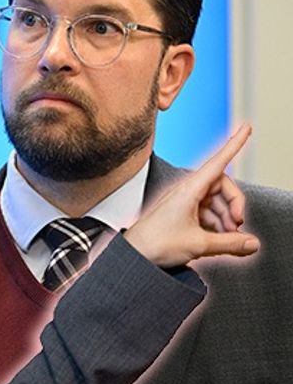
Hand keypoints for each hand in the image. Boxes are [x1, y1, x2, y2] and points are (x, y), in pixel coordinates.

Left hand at [125, 124, 259, 267]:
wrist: (132, 256)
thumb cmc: (153, 243)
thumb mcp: (199, 244)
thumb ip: (230, 243)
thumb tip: (250, 243)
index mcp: (189, 189)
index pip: (218, 162)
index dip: (234, 145)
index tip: (246, 128)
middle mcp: (186, 191)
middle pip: (222, 187)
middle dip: (234, 205)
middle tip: (237, 225)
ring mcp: (183, 203)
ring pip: (215, 202)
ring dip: (225, 218)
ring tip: (227, 238)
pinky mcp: (180, 214)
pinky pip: (206, 213)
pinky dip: (215, 224)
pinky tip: (216, 239)